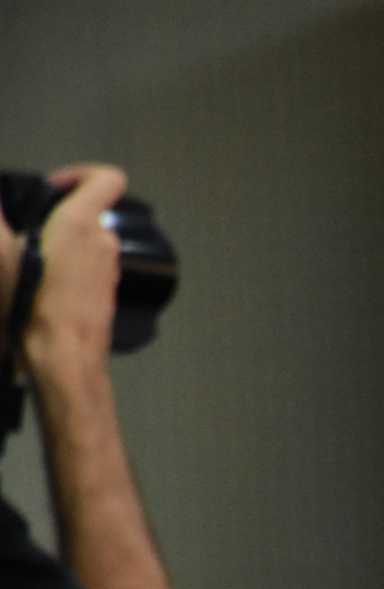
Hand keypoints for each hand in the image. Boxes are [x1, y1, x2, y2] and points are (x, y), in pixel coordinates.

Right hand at [13, 164, 125, 378]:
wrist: (65, 359)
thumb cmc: (32, 303)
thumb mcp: (1, 256)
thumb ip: (0, 224)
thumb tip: (3, 214)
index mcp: (83, 223)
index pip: (108, 178)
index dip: (81, 173)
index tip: (52, 188)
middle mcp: (105, 242)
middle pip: (90, 212)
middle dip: (58, 215)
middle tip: (26, 230)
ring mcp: (111, 270)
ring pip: (88, 242)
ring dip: (61, 243)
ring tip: (28, 260)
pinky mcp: (109, 294)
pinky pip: (89, 268)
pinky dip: (69, 267)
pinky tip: (42, 285)